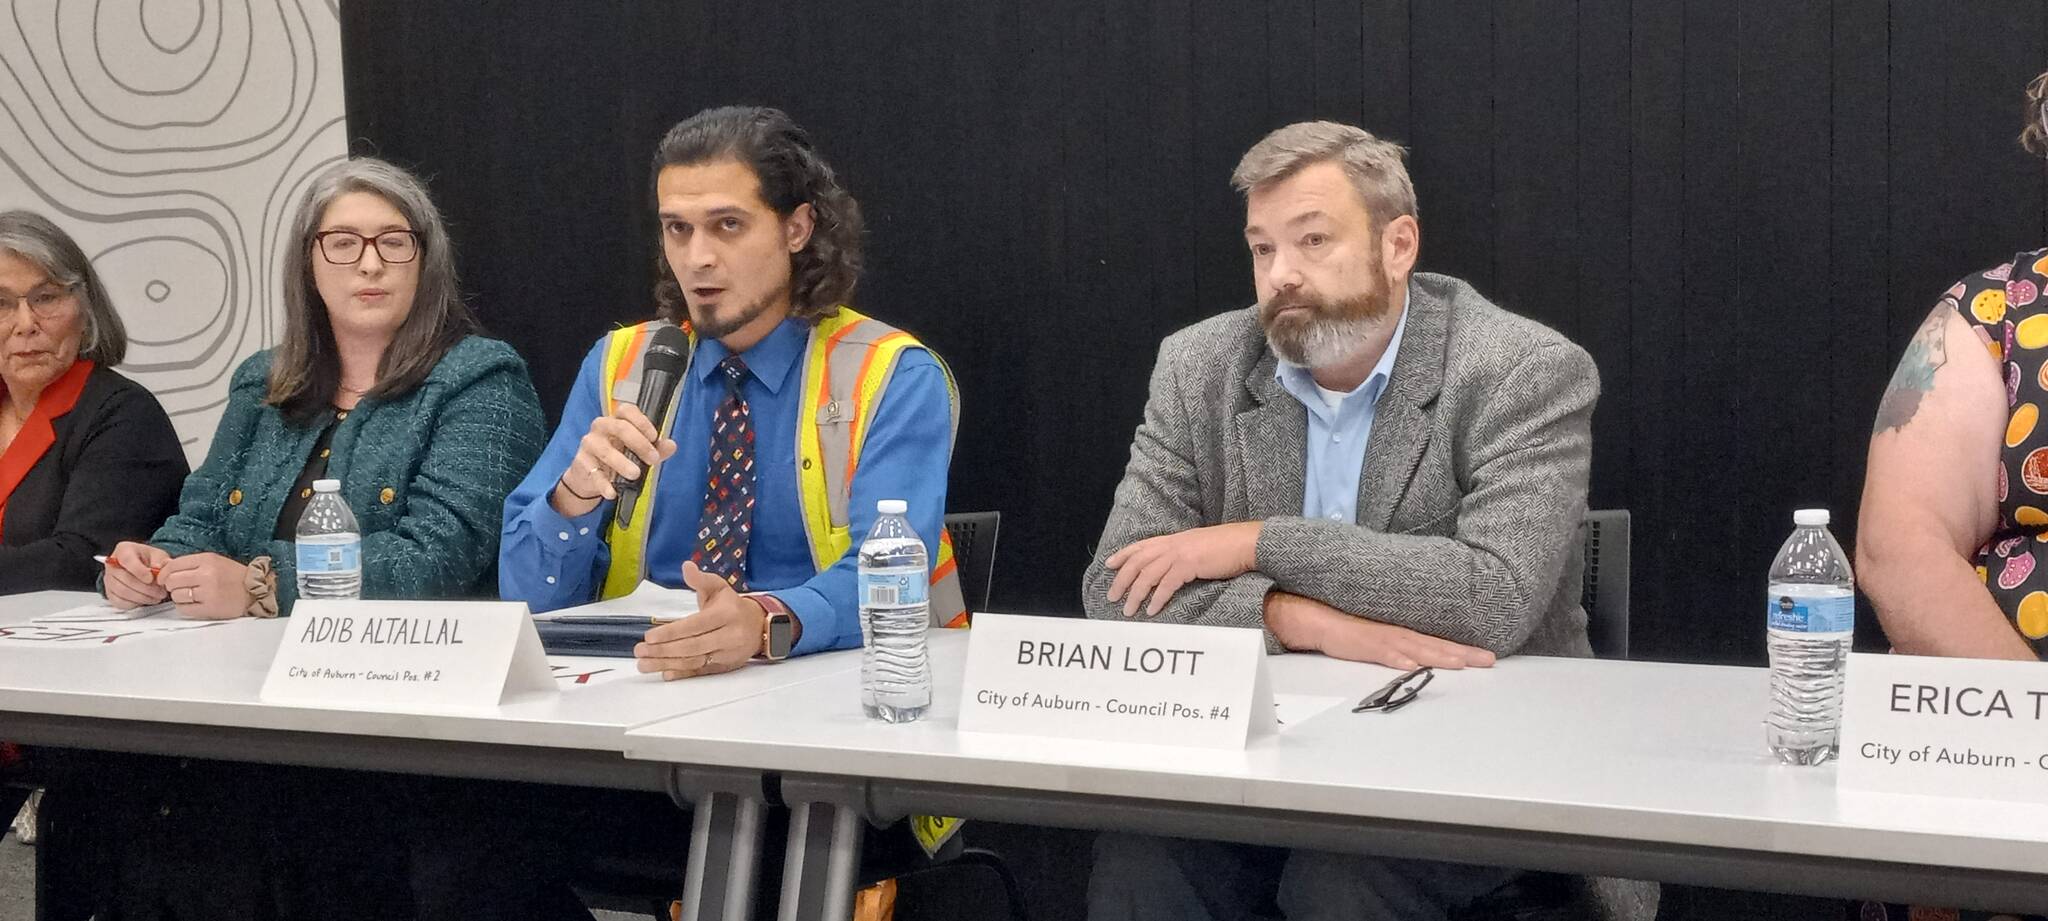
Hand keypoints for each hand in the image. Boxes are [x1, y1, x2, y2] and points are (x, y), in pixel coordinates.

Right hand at [103, 541, 170, 608]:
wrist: (144, 567)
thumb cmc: (150, 560)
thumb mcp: (159, 555)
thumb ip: (161, 561)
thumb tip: (159, 568)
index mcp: (124, 550)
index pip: (127, 560)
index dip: (139, 571)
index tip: (151, 578)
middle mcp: (112, 564)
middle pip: (124, 579)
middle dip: (146, 588)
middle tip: (161, 591)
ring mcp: (109, 579)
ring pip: (122, 591)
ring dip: (142, 597)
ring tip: (157, 596)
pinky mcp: (110, 593)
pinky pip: (119, 602)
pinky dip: (135, 603)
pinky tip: (147, 599)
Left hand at [158, 553, 254, 619]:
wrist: (255, 590)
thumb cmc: (232, 576)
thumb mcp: (213, 561)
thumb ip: (190, 564)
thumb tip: (162, 570)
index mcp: (207, 560)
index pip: (173, 565)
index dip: (163, 573)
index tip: (163, 579)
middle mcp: (207, 575)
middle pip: (172, 581)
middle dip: (171, 586)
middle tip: (179, 588)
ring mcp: (208, 592)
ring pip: (176, 595)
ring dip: (179, 597)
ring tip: (190, 596)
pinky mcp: (210, 608)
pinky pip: (184, 609)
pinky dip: (185, 607)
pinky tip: (194, 604)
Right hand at [550, 404, 678, 516]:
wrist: (589, 476)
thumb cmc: (618, 457)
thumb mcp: (639, 452)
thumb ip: (656, 448)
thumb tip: (671, 445)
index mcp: (617, 420)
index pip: (627, 410)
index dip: (642, 421)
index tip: (654, 436)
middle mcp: (601, 427)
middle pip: (620, 428)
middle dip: (640, 444)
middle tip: (653, 459)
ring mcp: (589, 444)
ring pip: (605, 450)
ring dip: (622, 463)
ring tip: (635, 475)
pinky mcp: (582, 462)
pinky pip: (594, 473)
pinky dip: (604, 484)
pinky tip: (613, 492)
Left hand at [634, 561, 765, 679]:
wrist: (759, 627)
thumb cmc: (732, 606)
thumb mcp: (719, 587)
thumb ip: (700, 579)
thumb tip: (686, 566)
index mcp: (726, 614)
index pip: (695, 625)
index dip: (672, 632)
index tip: (650, 636)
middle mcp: (729, 636)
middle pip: (692, 646)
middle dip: (663, 650)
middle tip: (640, 651)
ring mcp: (727, 654)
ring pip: (694, 661)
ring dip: (666, 664)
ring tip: (644, 664)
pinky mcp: (725, 666)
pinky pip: (701, 672)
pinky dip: (682, 674)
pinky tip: (665, 674)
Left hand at [1104, 522, 1261, 615]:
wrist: (1246, 543)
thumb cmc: (1226, 548)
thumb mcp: (1198, 547)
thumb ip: (1182, 554)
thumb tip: (1170, 570)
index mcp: (1173, 539)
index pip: (1141, 546)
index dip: (1123, 555)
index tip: (1109, 565)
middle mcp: (1172, 544)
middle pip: (1138, 561)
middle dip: (1122, 579)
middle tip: (1112, 596)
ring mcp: (1180, 553)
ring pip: (1148, 574)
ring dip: (1135, 594)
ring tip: (1128, 610)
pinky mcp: (1190, 564)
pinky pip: (1167, 584)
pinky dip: (1157, 598)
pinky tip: (1151, 610)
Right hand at [1265, 591, 1494, 669]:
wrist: (1305, 614)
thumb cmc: (1338, 624)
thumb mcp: (1372, 634)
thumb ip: (1394, 644)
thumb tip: (1417, 658)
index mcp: (1398, 631)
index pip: (1435, 640)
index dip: (1461, 648)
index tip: (1487, 656)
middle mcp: (1392, 632)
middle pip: (1432, 643)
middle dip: (1462, 653)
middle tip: (1489, 660)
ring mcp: (1375, 637)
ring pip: (1413, 647)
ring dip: (1437, 655)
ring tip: (1462, 664)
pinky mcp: (1357, 643)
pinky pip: (1379, 652)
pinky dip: (1396, 659)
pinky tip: (1412, 666)